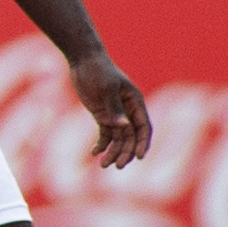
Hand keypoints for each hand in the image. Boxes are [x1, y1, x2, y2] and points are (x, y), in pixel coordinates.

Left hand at [69, 48, 151, 169]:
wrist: (83, 60)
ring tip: (104, 165)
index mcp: (135, 103)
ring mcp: (115, 113)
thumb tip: (122, 127)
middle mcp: (128, 111)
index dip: (143, 143)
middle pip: (131, 137)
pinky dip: (101, 144)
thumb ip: (113, 107)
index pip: (144, 128)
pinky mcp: (102, 114)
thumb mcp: (106, 88)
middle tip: (117, 166)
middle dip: (125, 152)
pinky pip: (105, 133)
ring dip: (113, 151)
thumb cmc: (98, 70)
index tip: (139, 157)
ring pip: (118, 138)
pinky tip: (94, 153)